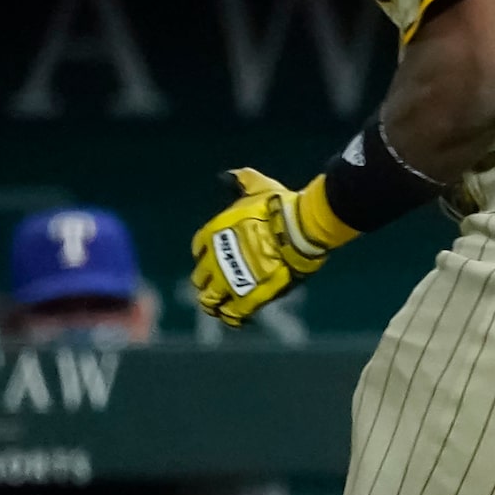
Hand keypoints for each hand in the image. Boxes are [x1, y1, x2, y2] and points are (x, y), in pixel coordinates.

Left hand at [190, 168, 347, 327]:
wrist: (297, 229)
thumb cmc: (279, 207)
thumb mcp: (257, 186)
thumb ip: (242, 181)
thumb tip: (228, 175)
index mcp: (213, 234)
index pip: (197, 249)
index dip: (206, 254)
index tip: (216, 256)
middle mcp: (215, 260)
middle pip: (200, 278)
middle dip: (208, 282)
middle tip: (219, 285)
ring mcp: (229, 281)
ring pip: (209, 301)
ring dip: (214, 304)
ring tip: (223, 306)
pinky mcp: (248, 297)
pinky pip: (232, 314)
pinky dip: (233, 317)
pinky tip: (237, 318)